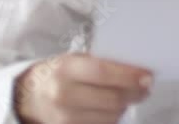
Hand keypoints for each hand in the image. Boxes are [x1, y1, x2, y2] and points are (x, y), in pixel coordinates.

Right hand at [14, 52, 152, 123]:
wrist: (30, 97)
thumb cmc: (60, 73)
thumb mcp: (74, 60)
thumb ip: (101, 63)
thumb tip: (137, 70)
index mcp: (65, 69)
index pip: (103, 72)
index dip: (128, 76)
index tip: (148, 76)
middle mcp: (63, 95)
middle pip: (111, 99)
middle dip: (134, 94)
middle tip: (145, 88)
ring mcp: (64, 118)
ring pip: (110, 117)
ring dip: (125, 107)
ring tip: (128, 97)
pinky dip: (112, 119)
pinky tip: (112, 109)